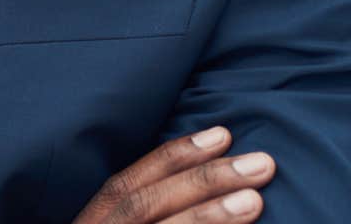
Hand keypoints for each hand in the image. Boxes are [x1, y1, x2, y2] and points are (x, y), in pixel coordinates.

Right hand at [71, 126, 275, 222]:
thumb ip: (144, 208)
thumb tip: (204, 176)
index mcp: (90, 222)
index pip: (125, 184)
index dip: (172, 157)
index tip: (222, 135)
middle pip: (143, 204)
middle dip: (202, 181)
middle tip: (260, 164)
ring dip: (208, 216)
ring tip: (255, 200)